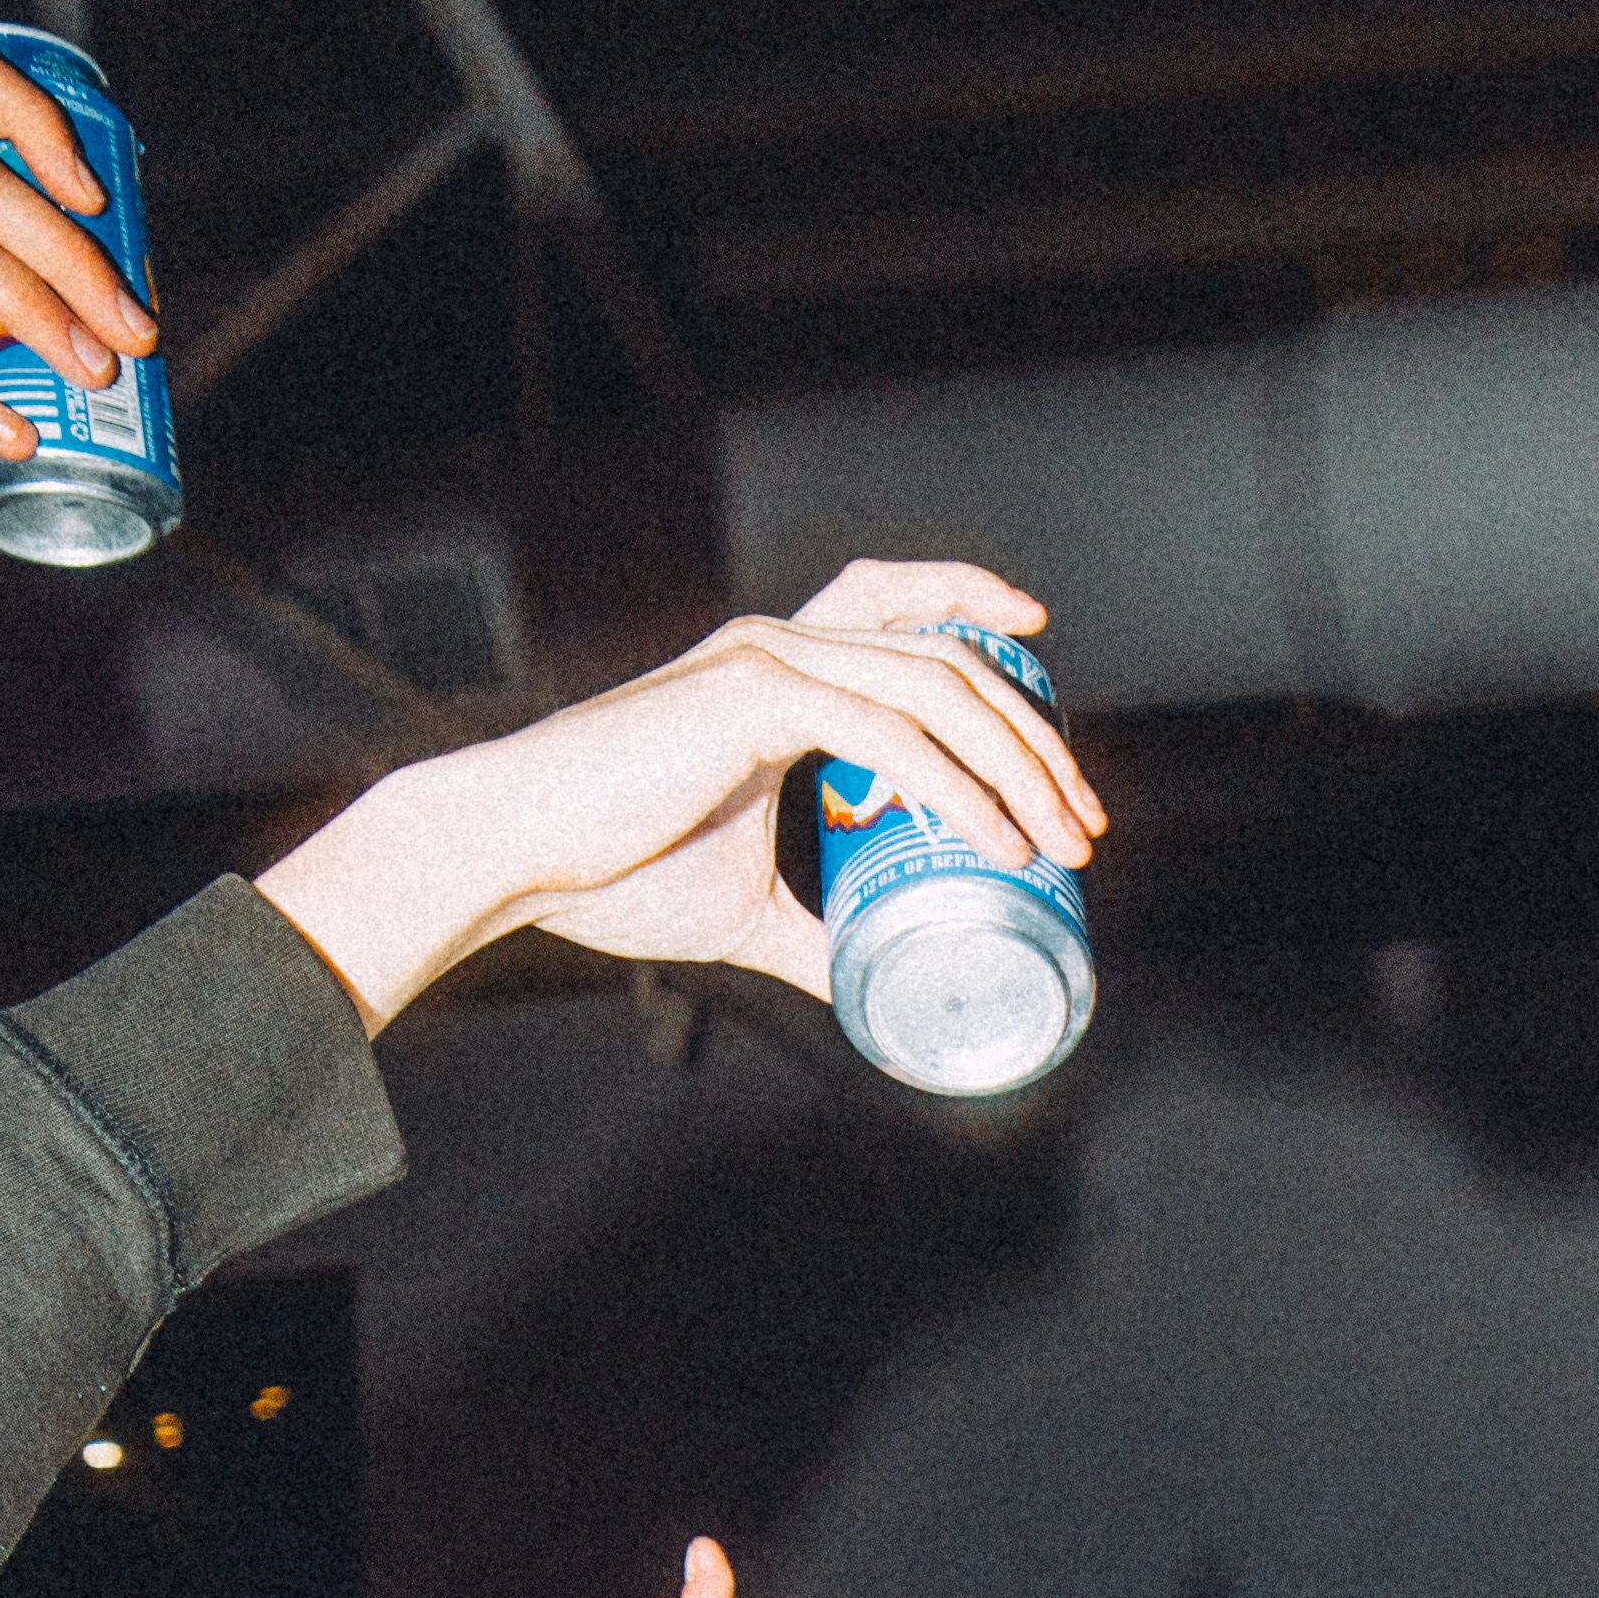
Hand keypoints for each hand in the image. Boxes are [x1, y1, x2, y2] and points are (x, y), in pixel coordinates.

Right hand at [248, 566, 1098, 1034]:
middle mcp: (781, 645)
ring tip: (1062, 836)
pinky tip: (999, 839)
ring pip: (936, 689)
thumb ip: (809, 936)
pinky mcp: (755, 696)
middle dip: (1033, 730)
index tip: (1045, 653)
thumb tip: (868, 987)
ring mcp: (769, 661)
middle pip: (945, 657)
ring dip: (1018, 761)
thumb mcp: (741, 911)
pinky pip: (890, 736)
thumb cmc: (603, 872)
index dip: (973, 610)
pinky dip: (958, 787)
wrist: (515, 854)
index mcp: (776, 670)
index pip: (897, 612)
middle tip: (1084, 813)